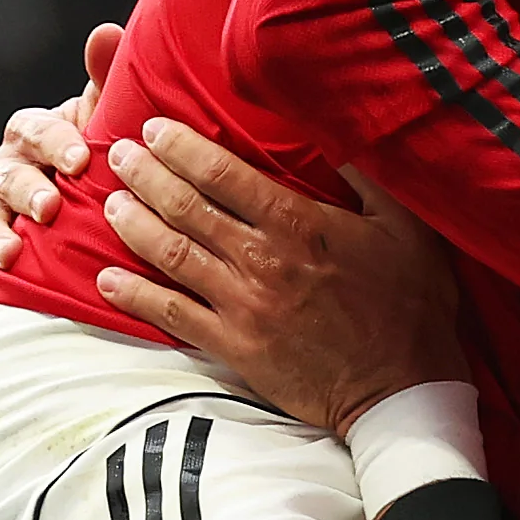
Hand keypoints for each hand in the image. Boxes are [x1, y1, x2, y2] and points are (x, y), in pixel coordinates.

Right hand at [0, 22, 121, 314]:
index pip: (34, 129)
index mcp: (35, 132)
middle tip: (51, 206)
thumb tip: (107, 32)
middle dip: (25, 189)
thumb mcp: (110, 116)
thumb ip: (105, 79)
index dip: (55, 142)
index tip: (81, 158)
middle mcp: (7, 167)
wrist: (100, 194)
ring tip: (11, 255)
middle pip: (3, 173)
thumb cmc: (105, 148)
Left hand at [90, 118, 464, 436]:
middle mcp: (262, 259)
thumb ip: (369, 179)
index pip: (224, 174)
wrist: (402, 390)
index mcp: (301, 224)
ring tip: (110, 202)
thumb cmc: (412, 305)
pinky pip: (171, 315)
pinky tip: (107, 279)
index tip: (154, 129)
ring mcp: (243, 305)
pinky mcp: (234, 347)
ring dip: (133, 224)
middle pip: (186, 207)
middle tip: (119, 153)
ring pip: (171, 255)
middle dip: (146, 175)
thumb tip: (340, 135)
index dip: (182, 147)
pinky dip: (134, 296)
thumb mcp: (408, 229)